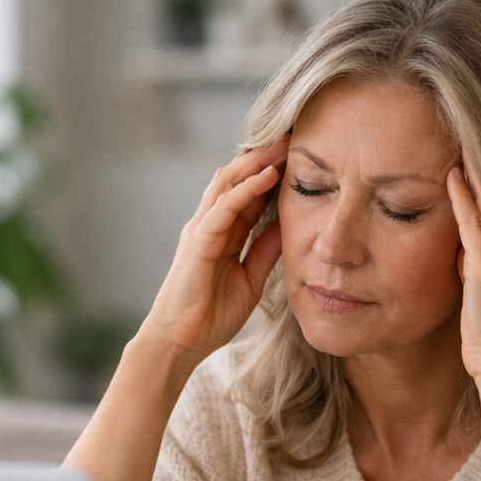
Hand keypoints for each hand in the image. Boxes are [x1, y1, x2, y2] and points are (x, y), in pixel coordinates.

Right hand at [139, 139, 288, 365]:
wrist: (181, 342)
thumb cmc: (209, 316)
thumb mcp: (250, 280)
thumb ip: (264, 253)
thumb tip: (286, 229)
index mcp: (222, 235)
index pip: (248, 195)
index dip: (271, 175)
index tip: (299, 159)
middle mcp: (209, 226)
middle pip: (236, 180)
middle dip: (264, 158)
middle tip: (293, 138)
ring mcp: (201, 231)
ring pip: (228, 184)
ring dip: (257, 163)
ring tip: (284, 145)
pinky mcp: (198, 242)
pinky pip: (224, 207)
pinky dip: (247, 190)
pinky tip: (268, 176)